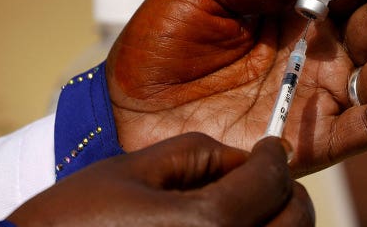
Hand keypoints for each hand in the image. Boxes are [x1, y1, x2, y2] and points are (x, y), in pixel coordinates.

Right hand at [7, 133, 313, 225]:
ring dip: (278, 223)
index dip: (274, 157)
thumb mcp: (129, 171)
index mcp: (203, 226)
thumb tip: (242, 157)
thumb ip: (195, 154)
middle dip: (287, 194)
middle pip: (295, 225)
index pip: (269, 183)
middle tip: (268, 176)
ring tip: (250, 203)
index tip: (271, 147)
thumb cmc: (72, 223)